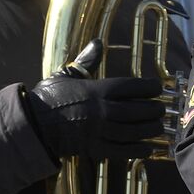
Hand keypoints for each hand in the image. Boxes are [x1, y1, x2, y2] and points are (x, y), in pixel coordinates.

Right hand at [25, 73, 165, 161]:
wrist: (32, 125)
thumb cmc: (49, 98)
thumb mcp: (67, 74)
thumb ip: (87, 61)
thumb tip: (98, 43)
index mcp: (96, 90)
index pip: (130, 87)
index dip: (148, 87)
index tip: (158, 88)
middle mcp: (101, 110)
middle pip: (136, 110)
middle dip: (152, 110)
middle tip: (161, 110)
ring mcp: (99, 131)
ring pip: (132, 131)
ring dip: (149, 129)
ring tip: (158, 127)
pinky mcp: (94, 148)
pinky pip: (121, 150)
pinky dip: (137, 150)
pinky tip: (147, 149)